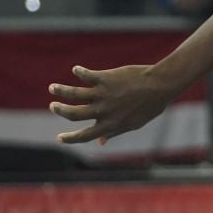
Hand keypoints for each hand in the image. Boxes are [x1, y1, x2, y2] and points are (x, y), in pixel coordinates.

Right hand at [48, 64, 174, 144]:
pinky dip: (79, 72)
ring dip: (60, 91)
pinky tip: (76, 70)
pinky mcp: (105, 78)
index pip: (85, 136)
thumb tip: (101, 142)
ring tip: (52, 88)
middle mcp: (103, 111)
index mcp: (110, 125)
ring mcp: (103, 95)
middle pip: (73, 114)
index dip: (70, 138)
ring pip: (73, 94)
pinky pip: (86, 75)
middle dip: (60, 110)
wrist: (160, 86)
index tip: (59, 138)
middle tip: (53, 106)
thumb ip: (114, 132)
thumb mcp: (133, 124)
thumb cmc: (149, 106)